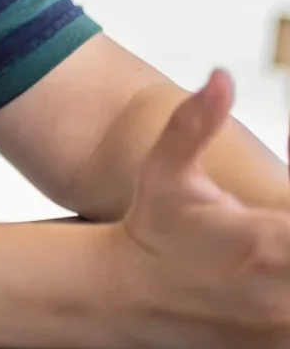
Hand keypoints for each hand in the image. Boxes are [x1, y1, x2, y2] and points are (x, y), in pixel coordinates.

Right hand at [107, 70, 289, 346]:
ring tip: (277, 246)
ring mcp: (278, 325)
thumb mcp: (166, 169)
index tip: (286, 208)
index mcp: (265, 240)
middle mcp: (280, 290)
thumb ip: (195, 122)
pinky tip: (276, 282)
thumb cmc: (152, 227)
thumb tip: (220, 78)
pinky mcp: (272, 346)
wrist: (126, 293)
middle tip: (282, 227)